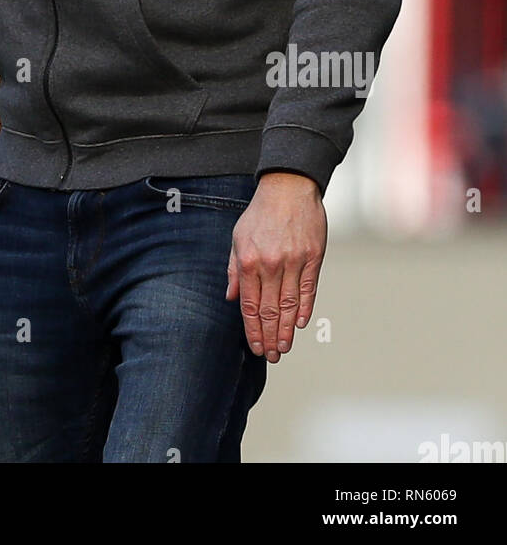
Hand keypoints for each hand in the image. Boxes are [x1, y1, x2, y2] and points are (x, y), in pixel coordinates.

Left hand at [225, 170, 326, 362]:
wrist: (288, 188)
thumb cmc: (260, 213)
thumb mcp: (238, 237)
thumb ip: (234, 269)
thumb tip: (231, 297)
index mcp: (249, 261)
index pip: (250, 305)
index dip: (252, 329)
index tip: (256, 346)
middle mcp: (271, 264)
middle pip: (269, 310)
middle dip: (269, 336)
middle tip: (271, 356)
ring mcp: (294, 261)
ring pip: (290, 305)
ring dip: (286, 330)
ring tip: (284, 348)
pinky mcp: (313, 257)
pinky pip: (309, 290)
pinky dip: (304, 309)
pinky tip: (299, 324)